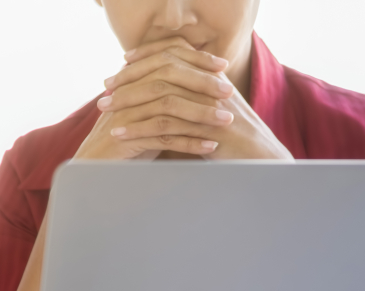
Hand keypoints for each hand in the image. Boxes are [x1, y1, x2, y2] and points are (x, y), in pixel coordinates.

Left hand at [88, 38, 292, 160]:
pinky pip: (165, 127)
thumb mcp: (209, 113)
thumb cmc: (231, 140)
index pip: (175, 54)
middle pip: (164, 71)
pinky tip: (118, 135)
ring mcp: (210, 108)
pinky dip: (138, 130)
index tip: (123, 63)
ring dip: (128, 103)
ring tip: (104, 110)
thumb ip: (190, 99)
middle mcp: (211, 87)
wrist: (260, 161)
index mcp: (212, 77)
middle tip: (105, 89)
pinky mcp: (206, 132)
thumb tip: (162, 91)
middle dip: (130, 79)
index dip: (148, 56)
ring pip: (161, 97)